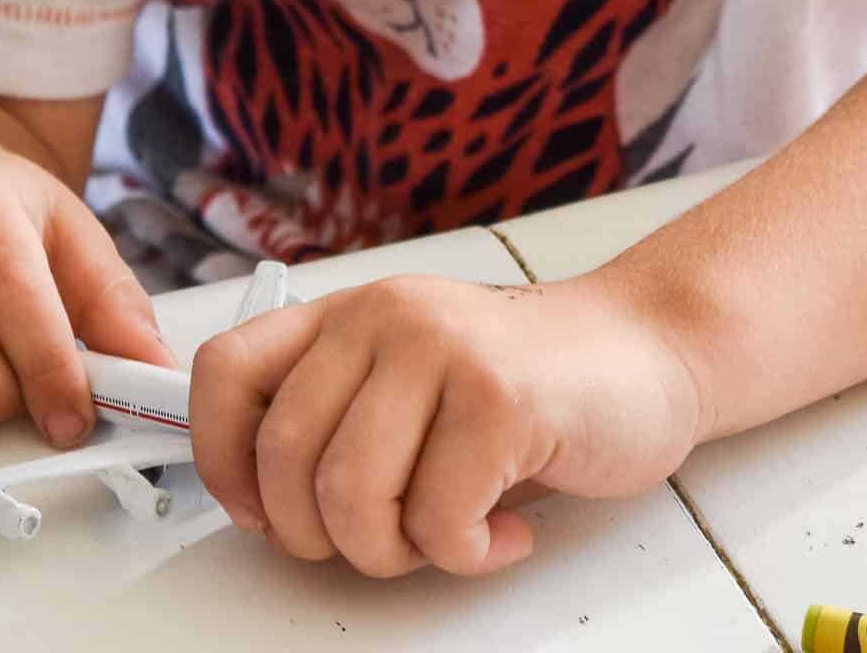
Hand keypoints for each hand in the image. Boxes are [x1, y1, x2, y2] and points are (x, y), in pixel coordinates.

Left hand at [189, 269, 702, 579]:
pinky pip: (439, 520)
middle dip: (322, 536)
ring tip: (444, 533)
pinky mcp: (501, 397)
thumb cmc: (525, 384)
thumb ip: (337, 416)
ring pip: (351, 495)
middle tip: (383, 539)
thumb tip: (253, 499)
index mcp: (349, 314)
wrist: (645, 352)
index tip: (258, 513)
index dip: (221, 460)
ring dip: (395, 551)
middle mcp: (385, 315)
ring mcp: (443, 348)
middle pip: (286, 458)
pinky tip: (502, 530)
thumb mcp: (410, 381)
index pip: (226, 371)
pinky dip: (468, 554)